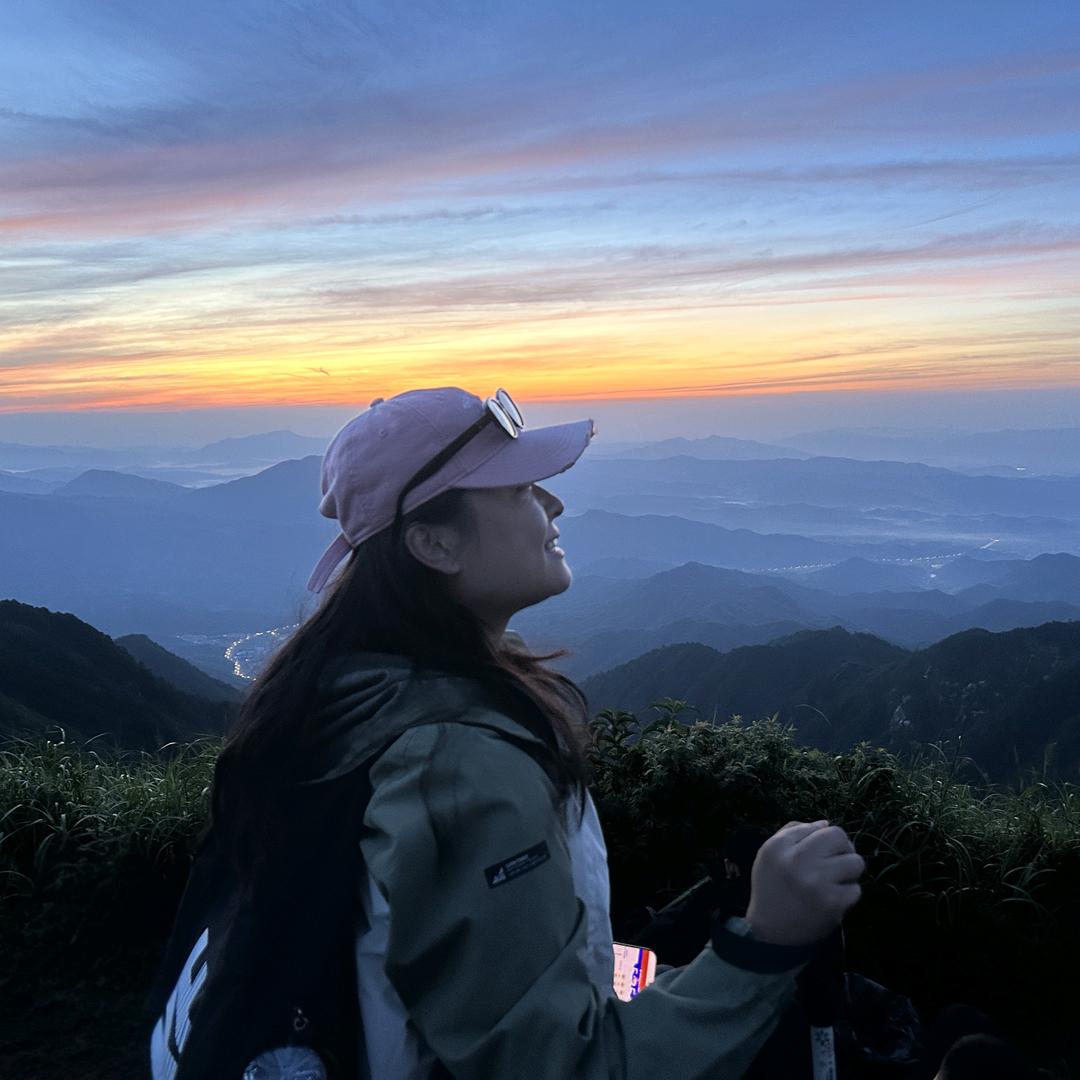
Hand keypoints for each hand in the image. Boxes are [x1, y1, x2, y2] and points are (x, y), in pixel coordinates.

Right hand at [744, 820, 864, 946]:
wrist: (769, 932)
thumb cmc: (771, 888)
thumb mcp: (769, 854)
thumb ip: (792, 832)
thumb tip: (824, 823)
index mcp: (779, 846)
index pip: (818, 826)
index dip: (823, 838)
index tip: (820, 852)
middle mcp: (796, 860)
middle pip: (839, 837)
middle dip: (843, 848)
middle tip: (835, 862)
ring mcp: (816, 882)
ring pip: (855, 862)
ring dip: (849, 871)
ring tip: (836, 880)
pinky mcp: (832, 903)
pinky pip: (856, 890)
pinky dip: (847, 894)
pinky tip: (833, 899)